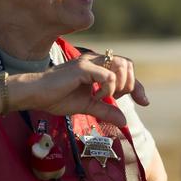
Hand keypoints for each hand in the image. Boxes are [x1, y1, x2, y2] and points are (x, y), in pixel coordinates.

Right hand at [8, 51, 149, 125]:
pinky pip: (107, 76)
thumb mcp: (87, 106)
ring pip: (120, 67)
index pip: (126, 69)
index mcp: (97, 66)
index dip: (137, 86)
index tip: (144, 102)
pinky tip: (95, 96)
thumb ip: (106, 110)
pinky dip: (107, 88)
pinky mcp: (83, 68)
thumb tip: (124, 120)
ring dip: (119, 85)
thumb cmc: (57, 97)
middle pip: (128, 65)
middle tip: (117, 99)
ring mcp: (89, 62)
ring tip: (104, 96)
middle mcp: (95, 60)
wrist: (36, 94)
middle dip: (131, 85)